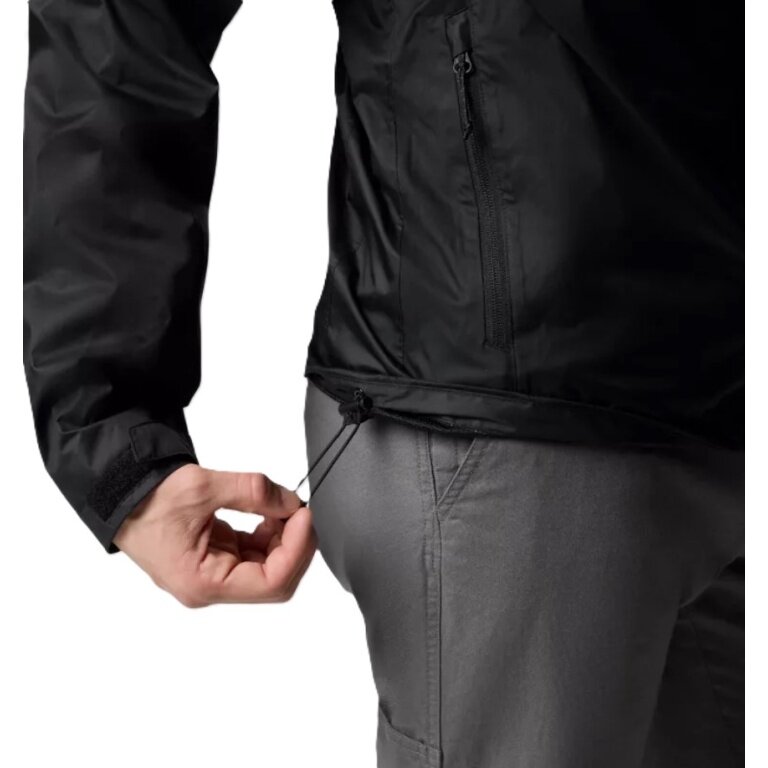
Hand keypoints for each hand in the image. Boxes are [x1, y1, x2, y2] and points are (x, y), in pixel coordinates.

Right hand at [113, 464, 315, 607]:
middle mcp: (209, 588)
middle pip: (274, 580)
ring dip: (283, 537)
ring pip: (267, 567)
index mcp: (203, 583)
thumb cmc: (147, 499)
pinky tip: (269, 512)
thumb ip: (253, 492)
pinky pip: (254, 553)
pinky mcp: (216, 559)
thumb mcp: (203, 487)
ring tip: (283, 506)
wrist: (120, 494)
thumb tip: (290, 501)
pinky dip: (269, 533)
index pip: (271, 582)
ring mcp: (213, 575)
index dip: (297, 549)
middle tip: (300, 510)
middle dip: (294, 544)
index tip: (303, 516)